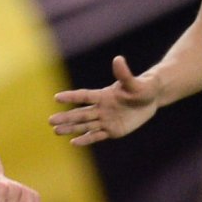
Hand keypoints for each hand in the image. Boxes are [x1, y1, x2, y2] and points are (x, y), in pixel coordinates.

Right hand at [50, 55, 164, 146]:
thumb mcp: (134, 82)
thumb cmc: (143, 87)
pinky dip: (86, 139)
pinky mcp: (112, 131)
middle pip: (80, 113)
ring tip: (56, 131)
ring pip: (85, 125)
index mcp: (103, 95)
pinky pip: (97, 136)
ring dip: (70, 128)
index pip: (84, 96)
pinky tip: (73, 142)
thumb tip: (118, 59)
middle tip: (51, 120)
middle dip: (66, 117)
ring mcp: (105, 120)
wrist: (150, 100)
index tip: (57, 98)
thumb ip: (124, 74)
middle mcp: (101, 108)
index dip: (71, 97)